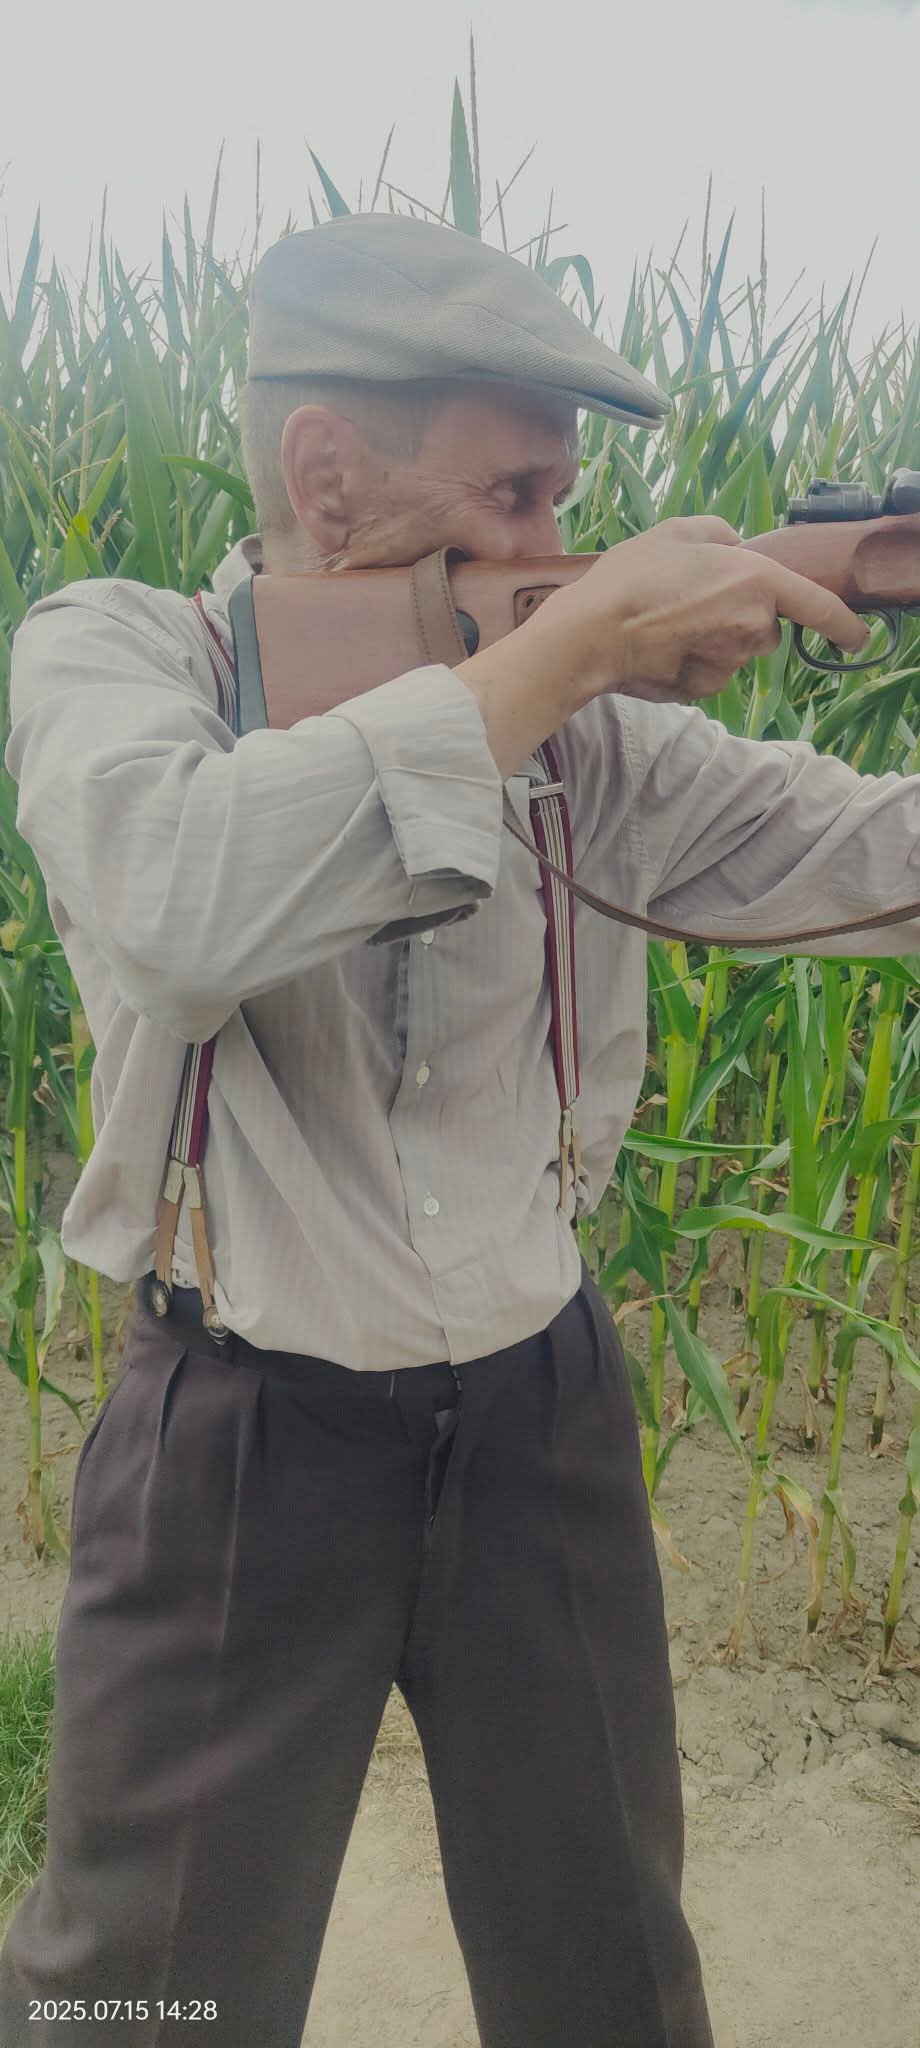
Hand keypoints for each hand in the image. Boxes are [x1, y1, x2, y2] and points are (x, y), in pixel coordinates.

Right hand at [525, 516, 870, 706]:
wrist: (594, 633)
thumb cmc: (633, 577)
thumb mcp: (678, 530)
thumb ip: (719, 533)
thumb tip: (734, 546)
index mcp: (757, 581)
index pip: (818, 607)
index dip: (842, 624)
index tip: (856, 638)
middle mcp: (753, 626)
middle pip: (764, 627)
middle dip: (739, 616)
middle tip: (691, 599)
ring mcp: (730, 662)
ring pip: (733, 651)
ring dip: (712, 639)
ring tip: (667, 623)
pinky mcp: (704, 689)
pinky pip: (708, 672)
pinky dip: (690, 662)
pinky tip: (660, 648)